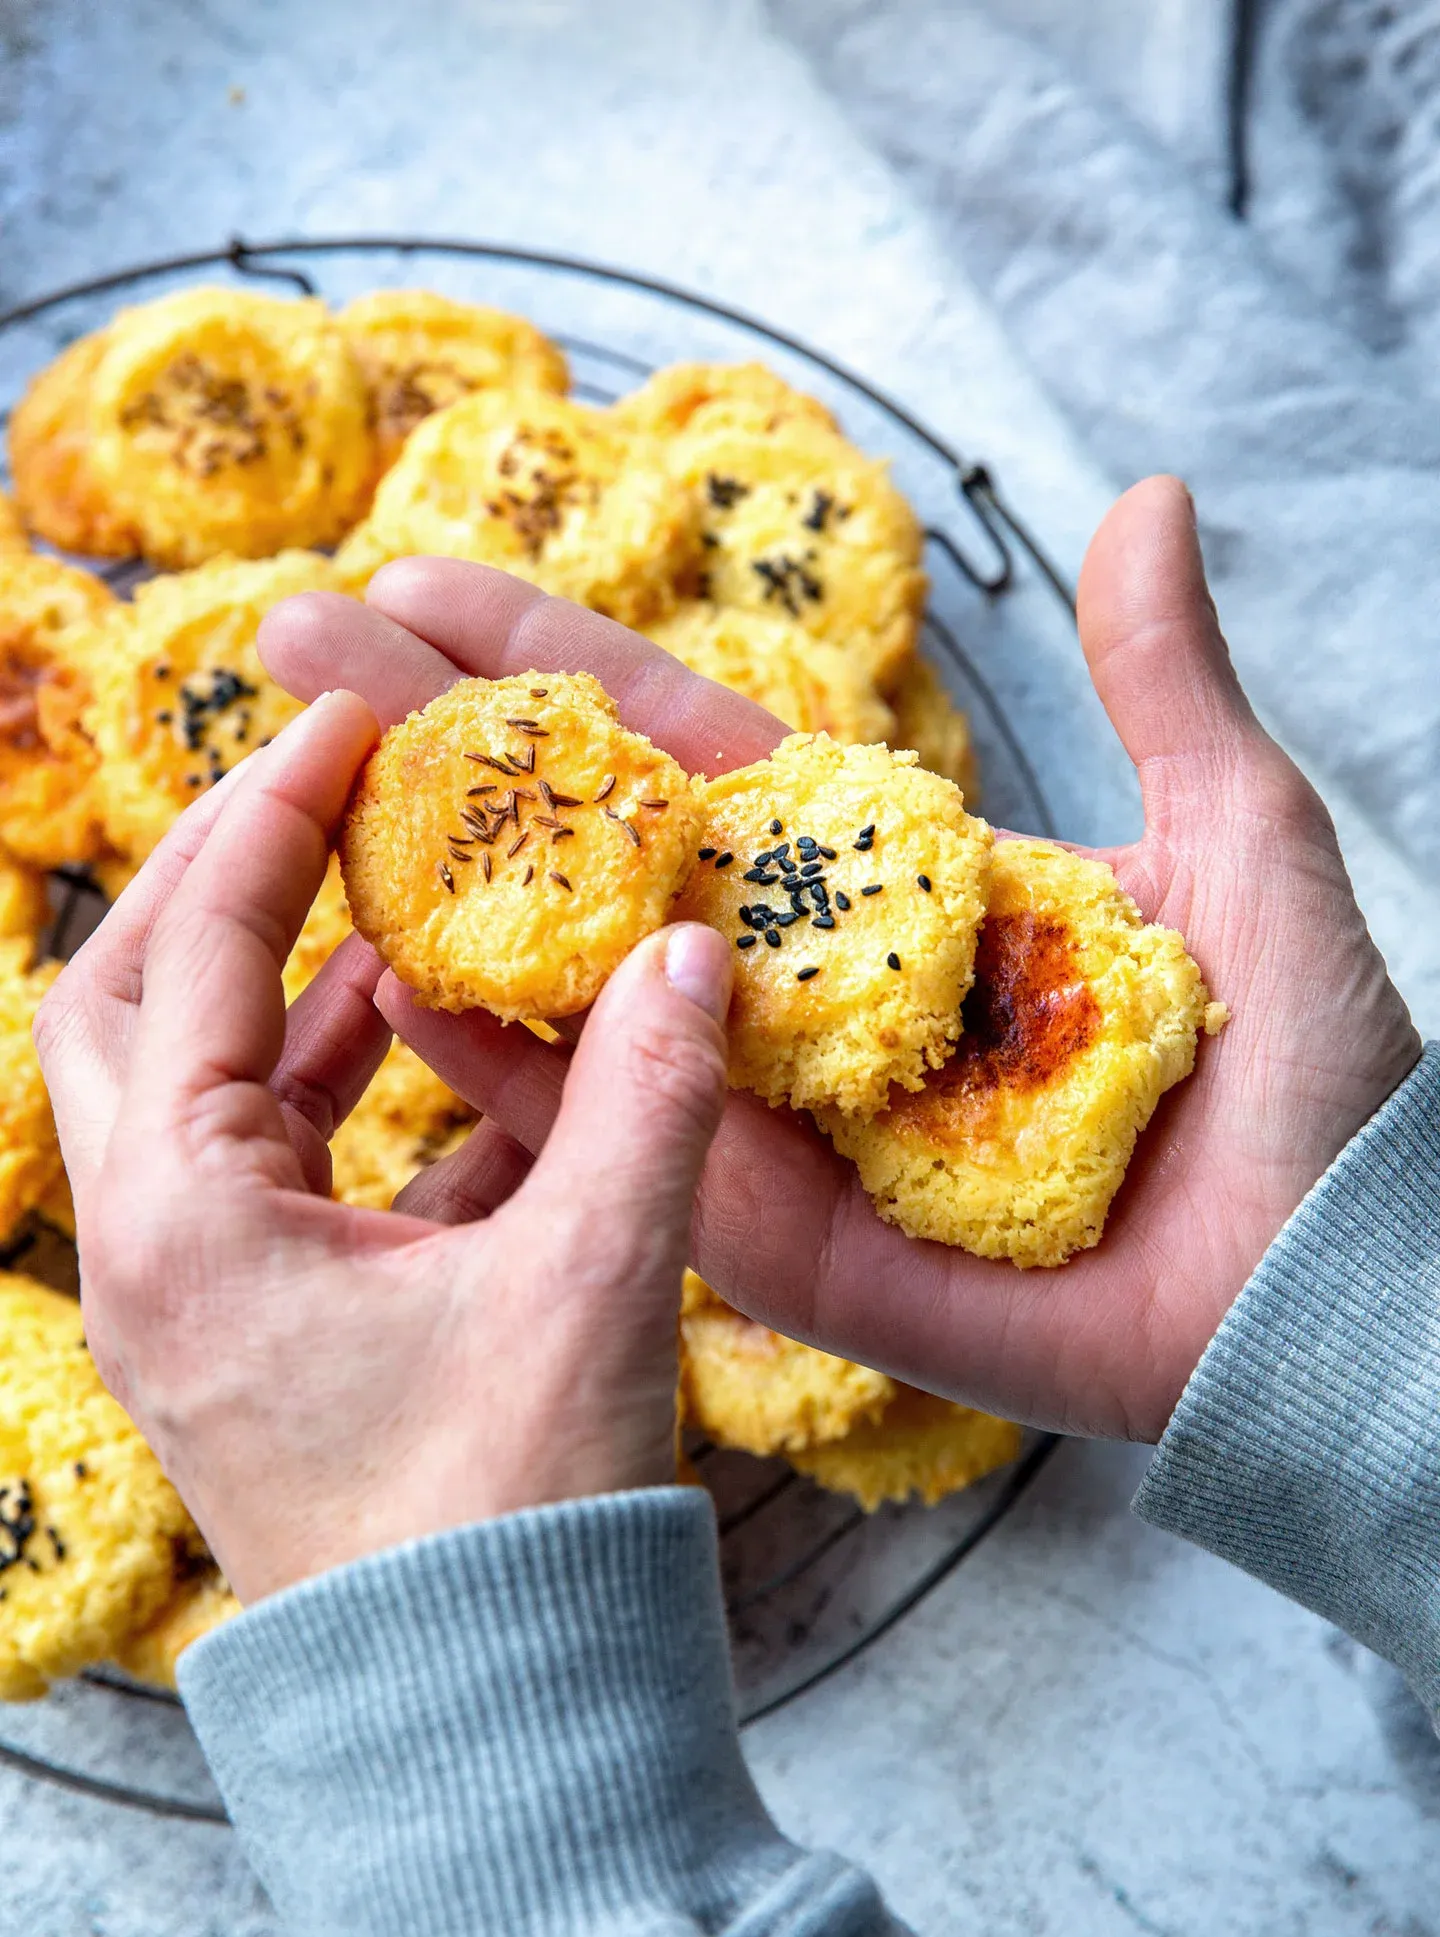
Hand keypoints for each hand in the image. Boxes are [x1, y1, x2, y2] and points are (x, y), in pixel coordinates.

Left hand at [33, 695, 732, 1602]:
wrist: (488, 1731)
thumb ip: (647, 1102)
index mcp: (187, 1222)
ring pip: (197, 1099)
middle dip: (221, 890)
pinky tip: (456, 1072)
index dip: (272, 819)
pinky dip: (346, 1106)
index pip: (201, 958)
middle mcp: (158, 1258)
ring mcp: (198, 1311)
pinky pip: (275, 1184)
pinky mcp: (260, 1353)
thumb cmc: (510, 1525)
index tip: (344, 716)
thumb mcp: (596, 1285)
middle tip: (320, 801)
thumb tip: (693, 951)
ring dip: (288, 998)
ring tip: (400, 921)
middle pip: (129, 1012)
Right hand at [259, 476, 1420, 1443]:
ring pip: (569, 984)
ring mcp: (765, 1109)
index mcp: (890, 883)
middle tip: (288, 640)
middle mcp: (800, 988)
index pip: (686, 748)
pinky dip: (497, 1071)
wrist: (1317, 1289)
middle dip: (439, 741)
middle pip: (591, 845)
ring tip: (281, 786)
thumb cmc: (1301, 1076)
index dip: (555, 661)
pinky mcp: (764, 1231)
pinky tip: (378, 978)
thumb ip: (1161, 687)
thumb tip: (1142, 499)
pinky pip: (610, 1139)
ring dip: (424, 887)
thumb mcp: (1234, 842)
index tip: (422, 576)